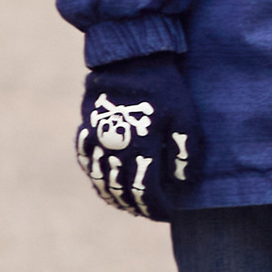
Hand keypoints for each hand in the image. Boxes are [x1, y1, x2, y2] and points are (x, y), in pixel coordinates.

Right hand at [76, 55, 203, 219]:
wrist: (129, 57)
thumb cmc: (163, 87)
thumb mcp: (186, 117)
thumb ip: (186, 153)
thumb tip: (183, 182)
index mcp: (139, 148)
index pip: (145, 192)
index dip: (156, 208)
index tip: (167, 214)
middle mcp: (113, 149)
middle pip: (120, 191)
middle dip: (136, 206)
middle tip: (148, 212)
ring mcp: (95, 140)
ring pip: (100, 180)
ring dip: (114, 196)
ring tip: (128, 205)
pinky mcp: (86, 128)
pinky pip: (87, 162)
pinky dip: (96, 178)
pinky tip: (105, 183)